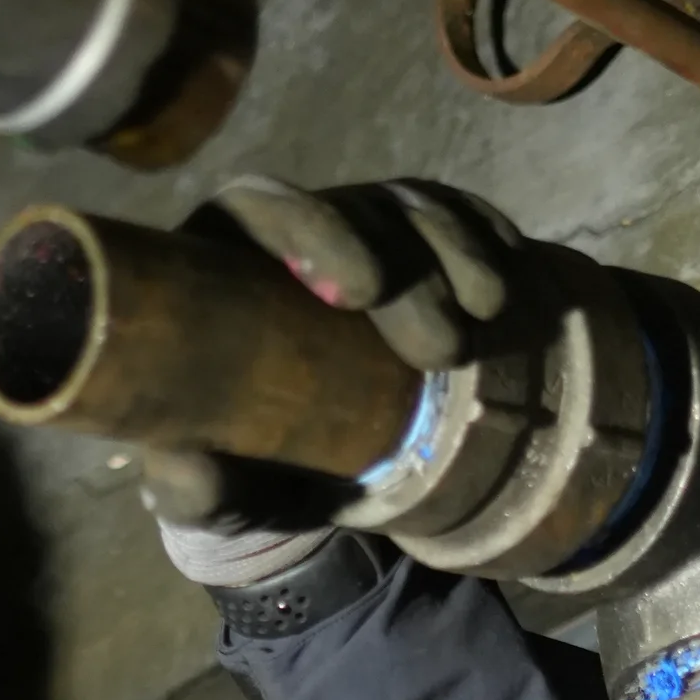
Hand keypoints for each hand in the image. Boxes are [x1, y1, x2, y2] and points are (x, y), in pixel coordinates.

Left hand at [143, 175, 522, 587]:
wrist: (302, 473)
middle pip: (355, 211)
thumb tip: (189, 468)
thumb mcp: (205, 491)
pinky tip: (512, 284)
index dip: (313, 231)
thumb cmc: (239, 467)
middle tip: (446, 348)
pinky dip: (491, 245)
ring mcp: (364, 227)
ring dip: (461, 254)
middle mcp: (296, 226)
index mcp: (223, 259)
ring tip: (490, 316)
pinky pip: (464, 221)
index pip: (261, 211)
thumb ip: (188, 486)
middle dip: (411, 267)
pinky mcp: (423, 241)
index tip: (362, 289)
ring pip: (417, 209)